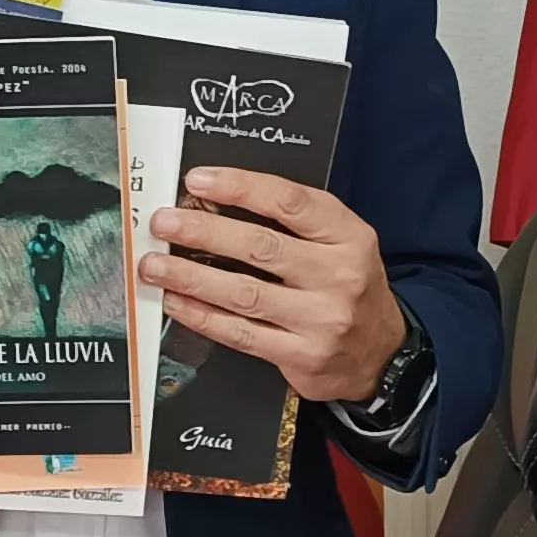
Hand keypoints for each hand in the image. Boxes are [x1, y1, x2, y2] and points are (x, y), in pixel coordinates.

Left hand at [137, 167, 404, 401]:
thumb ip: (293, 221)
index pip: (290, 202)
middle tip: (164, 223)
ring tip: (154, 265)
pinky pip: (240, 333)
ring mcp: (320, 319)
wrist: (381, 353)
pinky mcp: (301, 355)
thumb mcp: (342, 241)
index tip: (198, 181)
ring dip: (190, 276)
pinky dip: (202, 316)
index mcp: (348, 236)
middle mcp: (338, 275)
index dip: (240, 187)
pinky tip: (177, 301)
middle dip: (203, 232)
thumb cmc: (347, 286)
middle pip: (260, 246)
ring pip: (243, 293)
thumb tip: (216, 202)